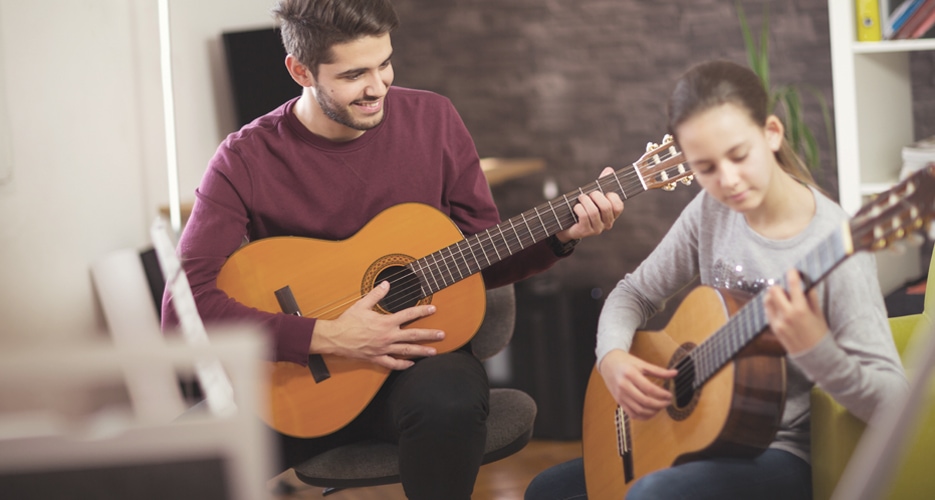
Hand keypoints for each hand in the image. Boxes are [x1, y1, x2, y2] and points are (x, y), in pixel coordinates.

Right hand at [309, 281, 444, 369]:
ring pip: (406, 351)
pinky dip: (403, 365)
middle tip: (442, 335)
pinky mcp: (377, 358)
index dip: (422, 311)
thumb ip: (376, 294)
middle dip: (429, 335)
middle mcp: (387, 336)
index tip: (433, 309)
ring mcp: (383, 349)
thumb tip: (386, 284)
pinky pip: (392, 363)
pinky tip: (411, 364)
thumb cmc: (347, 322)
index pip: (408, 315)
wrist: (335, 338)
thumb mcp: (362, 305)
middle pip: (413, 335)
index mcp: (385, 322)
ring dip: (421, 351)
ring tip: (434, 352)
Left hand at [556, 167, 623, 241]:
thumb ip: (602, 184)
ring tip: (581, 198)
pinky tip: (576, 207)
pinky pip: (584, 216)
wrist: (568, 224)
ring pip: (593, 211)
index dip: (612, 197)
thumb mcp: (593, 196)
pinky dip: (578, 208)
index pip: (618, 206)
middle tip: (589, 194)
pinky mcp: (585, 231)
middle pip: (606, 207)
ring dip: (585, 201)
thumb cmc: (584, 208)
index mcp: (612, 215)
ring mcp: (597, 229)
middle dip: (596, 196)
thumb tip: (609, 170)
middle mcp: (607, 224)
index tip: (603, 192)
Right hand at [598, 349, 676, 419]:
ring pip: (639, 410)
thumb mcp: (641, 363)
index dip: (662, 394)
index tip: (670, 395)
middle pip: (645, 401)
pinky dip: (643, 416)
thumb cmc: (625, 362)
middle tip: (668, 402)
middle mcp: (624, 386)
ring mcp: (621, 395)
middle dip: (660, 404)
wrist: (608, 363)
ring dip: (653, 412)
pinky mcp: (619, 401)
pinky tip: (651, 412)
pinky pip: (632, 414)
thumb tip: (675, 373)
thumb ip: (658, 371)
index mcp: (630, 374)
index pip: (649, 388)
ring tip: (661, 407)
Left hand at [763, 269, 828, 353]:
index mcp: (801, 310)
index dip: (792, 274)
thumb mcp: (819, 314)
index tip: (793, 270)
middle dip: (780, 285)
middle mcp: (787, 315)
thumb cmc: (820, 334)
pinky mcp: (773, 328)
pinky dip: (771, 305)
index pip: (793, 286)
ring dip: (773, 295)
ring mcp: (778, 322)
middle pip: (774, 290)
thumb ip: (811, 298)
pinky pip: (767, 311)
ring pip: (767, 300)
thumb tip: (806, 283)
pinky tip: (779, 305)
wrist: (815, 357)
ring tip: (782, 296)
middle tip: (786, 286)